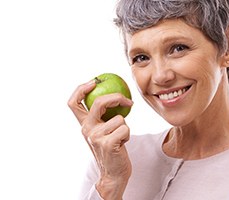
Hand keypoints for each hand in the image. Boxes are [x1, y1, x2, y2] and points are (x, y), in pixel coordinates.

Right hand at [67, 80, 133, 198]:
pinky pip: (125, 128)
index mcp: (84, 125)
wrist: (113, 174)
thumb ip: (103, 117)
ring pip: (119, 118)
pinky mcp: (107, 143)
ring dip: (125, 127)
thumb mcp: (103, 132)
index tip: (94, 81)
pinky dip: (128, 135)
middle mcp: (86, 129)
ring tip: (120, 138)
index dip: (81, 88)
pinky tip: (122, 144)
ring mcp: (96, 136)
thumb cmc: (112, 150)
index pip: (73, 103)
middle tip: (128, 101)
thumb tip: (116, 96)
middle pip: (98, 102)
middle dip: (116, 97)